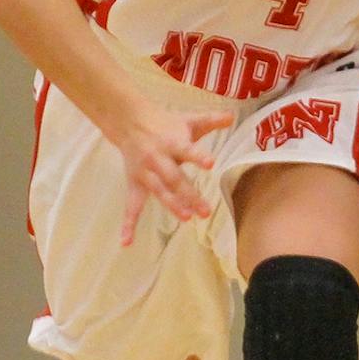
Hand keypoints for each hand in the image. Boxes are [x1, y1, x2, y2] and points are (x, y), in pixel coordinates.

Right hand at [112, 103, 233, 244]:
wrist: (129, 121)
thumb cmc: (164, 124)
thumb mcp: (187, 120)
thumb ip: (210, 120)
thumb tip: (232, 117)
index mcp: (172, 143)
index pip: (187, 150)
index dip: (198, 157)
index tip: (210, 164)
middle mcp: (158, 159)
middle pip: (174, 178)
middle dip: (189, 194)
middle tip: (205, 211)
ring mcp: (145, 174)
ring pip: (159, 192)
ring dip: (172, 206)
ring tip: (187, 218)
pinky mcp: (135, 184)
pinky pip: (131, 206)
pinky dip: (128, 224)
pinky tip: (126, 242)